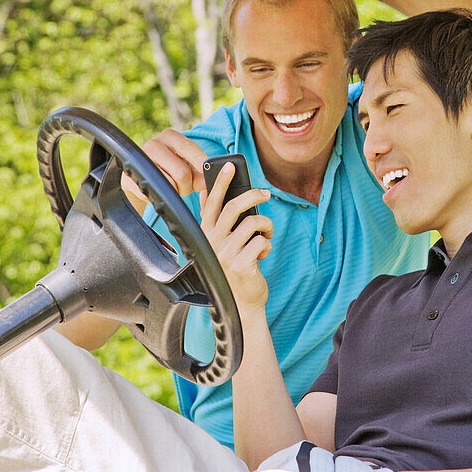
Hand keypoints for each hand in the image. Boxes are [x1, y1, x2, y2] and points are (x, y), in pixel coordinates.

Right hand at [122, 129, 206, 203]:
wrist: (141, 178)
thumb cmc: (169, 170)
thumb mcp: (186, 166)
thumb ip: (199, 173)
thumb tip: (209, 180)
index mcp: (169, 136)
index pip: (189, 147)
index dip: (201, 161)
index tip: (207, 173)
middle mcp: (154, 144)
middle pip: (182, 172)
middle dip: (188, 185)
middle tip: (186, 187)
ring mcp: (142, 161)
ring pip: (171, 184)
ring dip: (177, 192)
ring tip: (174, 188)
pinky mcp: (134, 177)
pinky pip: (159, 191)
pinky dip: (166, 195)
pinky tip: (163, 190)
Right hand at [199, 161, 272, 310]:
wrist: (241, 305)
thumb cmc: (232, 271)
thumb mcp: (218, 244)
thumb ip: (213, 220)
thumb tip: (205, 193)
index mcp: (205, 235)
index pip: (212, 204)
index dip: (220, 183)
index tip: (230, 166)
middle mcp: (212, 243)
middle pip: (233, 208)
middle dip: (252, 195)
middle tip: (266, 194)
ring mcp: (226, 254)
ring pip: (252, 223)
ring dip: (265, 226)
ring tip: (266, 235)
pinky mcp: (241, 264)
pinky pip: (262, 242)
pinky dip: (267, 246)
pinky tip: (262, 255)